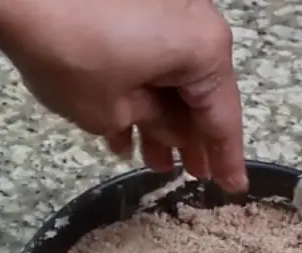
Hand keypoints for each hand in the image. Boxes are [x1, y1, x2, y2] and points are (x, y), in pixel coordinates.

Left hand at [0, 0, 248, 192]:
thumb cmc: (69, 52)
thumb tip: (176, 132)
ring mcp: (165, 6)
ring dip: (160, 117)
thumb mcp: (115, 111)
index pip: (222, 117)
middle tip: (188, 174)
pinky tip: (121, 127)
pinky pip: (150, 51)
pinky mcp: (135, 1)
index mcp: (204, 48)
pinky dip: (140, 87)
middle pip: (199, 92)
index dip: (225, 159)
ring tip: (150, 159)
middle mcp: (195, 19)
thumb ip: (158, 126)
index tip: (232, 187)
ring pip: (171, 73)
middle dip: (188, 137)